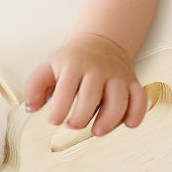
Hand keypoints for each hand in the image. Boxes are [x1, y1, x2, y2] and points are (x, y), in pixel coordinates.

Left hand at [23, 32, 148, 137]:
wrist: (99, 41)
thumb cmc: (71, 60)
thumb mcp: (48, 65)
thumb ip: (35, 86)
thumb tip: (31, 108)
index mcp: (73, 64)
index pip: (65, 89)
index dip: (59, 109)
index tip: (54, 120)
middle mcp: (97, 69)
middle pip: (92, 95)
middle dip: (81, 116)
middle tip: (73, 125)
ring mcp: (117, 75)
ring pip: (119, 99)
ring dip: (109, 120)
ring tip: (97, 130)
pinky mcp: (132, 82)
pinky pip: (140, 98)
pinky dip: (136, 113)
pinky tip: (127, 123)